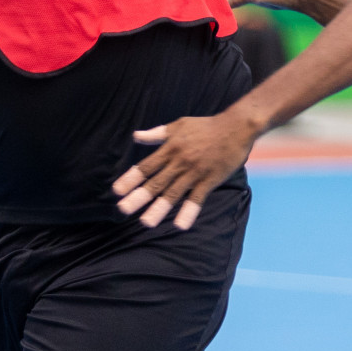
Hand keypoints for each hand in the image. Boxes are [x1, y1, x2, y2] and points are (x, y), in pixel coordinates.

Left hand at [111, 110, 258, 229]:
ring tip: (146, 222)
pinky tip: (180, 225)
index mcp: (169, 149)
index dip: (130, 179)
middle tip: (122, 209)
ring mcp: (194, 172)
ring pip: (173, 193)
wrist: (235, 127)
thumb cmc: (205, 126)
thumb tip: (136, 136)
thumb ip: (157, 134)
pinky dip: (189, 211)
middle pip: (155, 182)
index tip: (116, 191)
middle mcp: (179, 162)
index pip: (145, 167)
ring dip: (159, 208)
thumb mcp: (178, 125)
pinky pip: (197, 198)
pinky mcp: (210, 180)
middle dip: (138, 197)